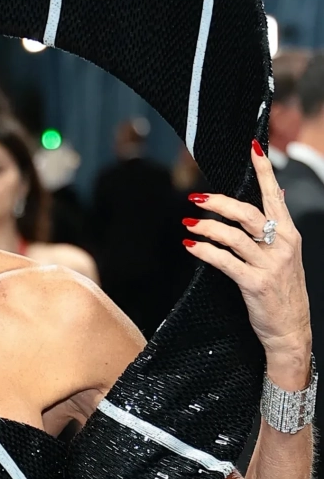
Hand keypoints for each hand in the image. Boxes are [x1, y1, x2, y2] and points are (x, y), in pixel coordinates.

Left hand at [182, 140, 311, 366]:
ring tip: (188, 224)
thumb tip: (267, 199)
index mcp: (288, 234)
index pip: (274, 195)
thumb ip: (273, 228)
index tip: (253, 148)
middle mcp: (282, 245)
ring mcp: (270, 265)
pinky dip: (206, 252)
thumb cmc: (281, 291)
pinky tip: (190, 247)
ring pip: (234, 236)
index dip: (264, 170)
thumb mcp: (283, 255)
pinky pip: (225, 262)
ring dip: (207, 227)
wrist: (290, 331)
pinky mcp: (255, 284)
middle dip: (220, 202)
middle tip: (196, 196)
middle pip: (248, 213)